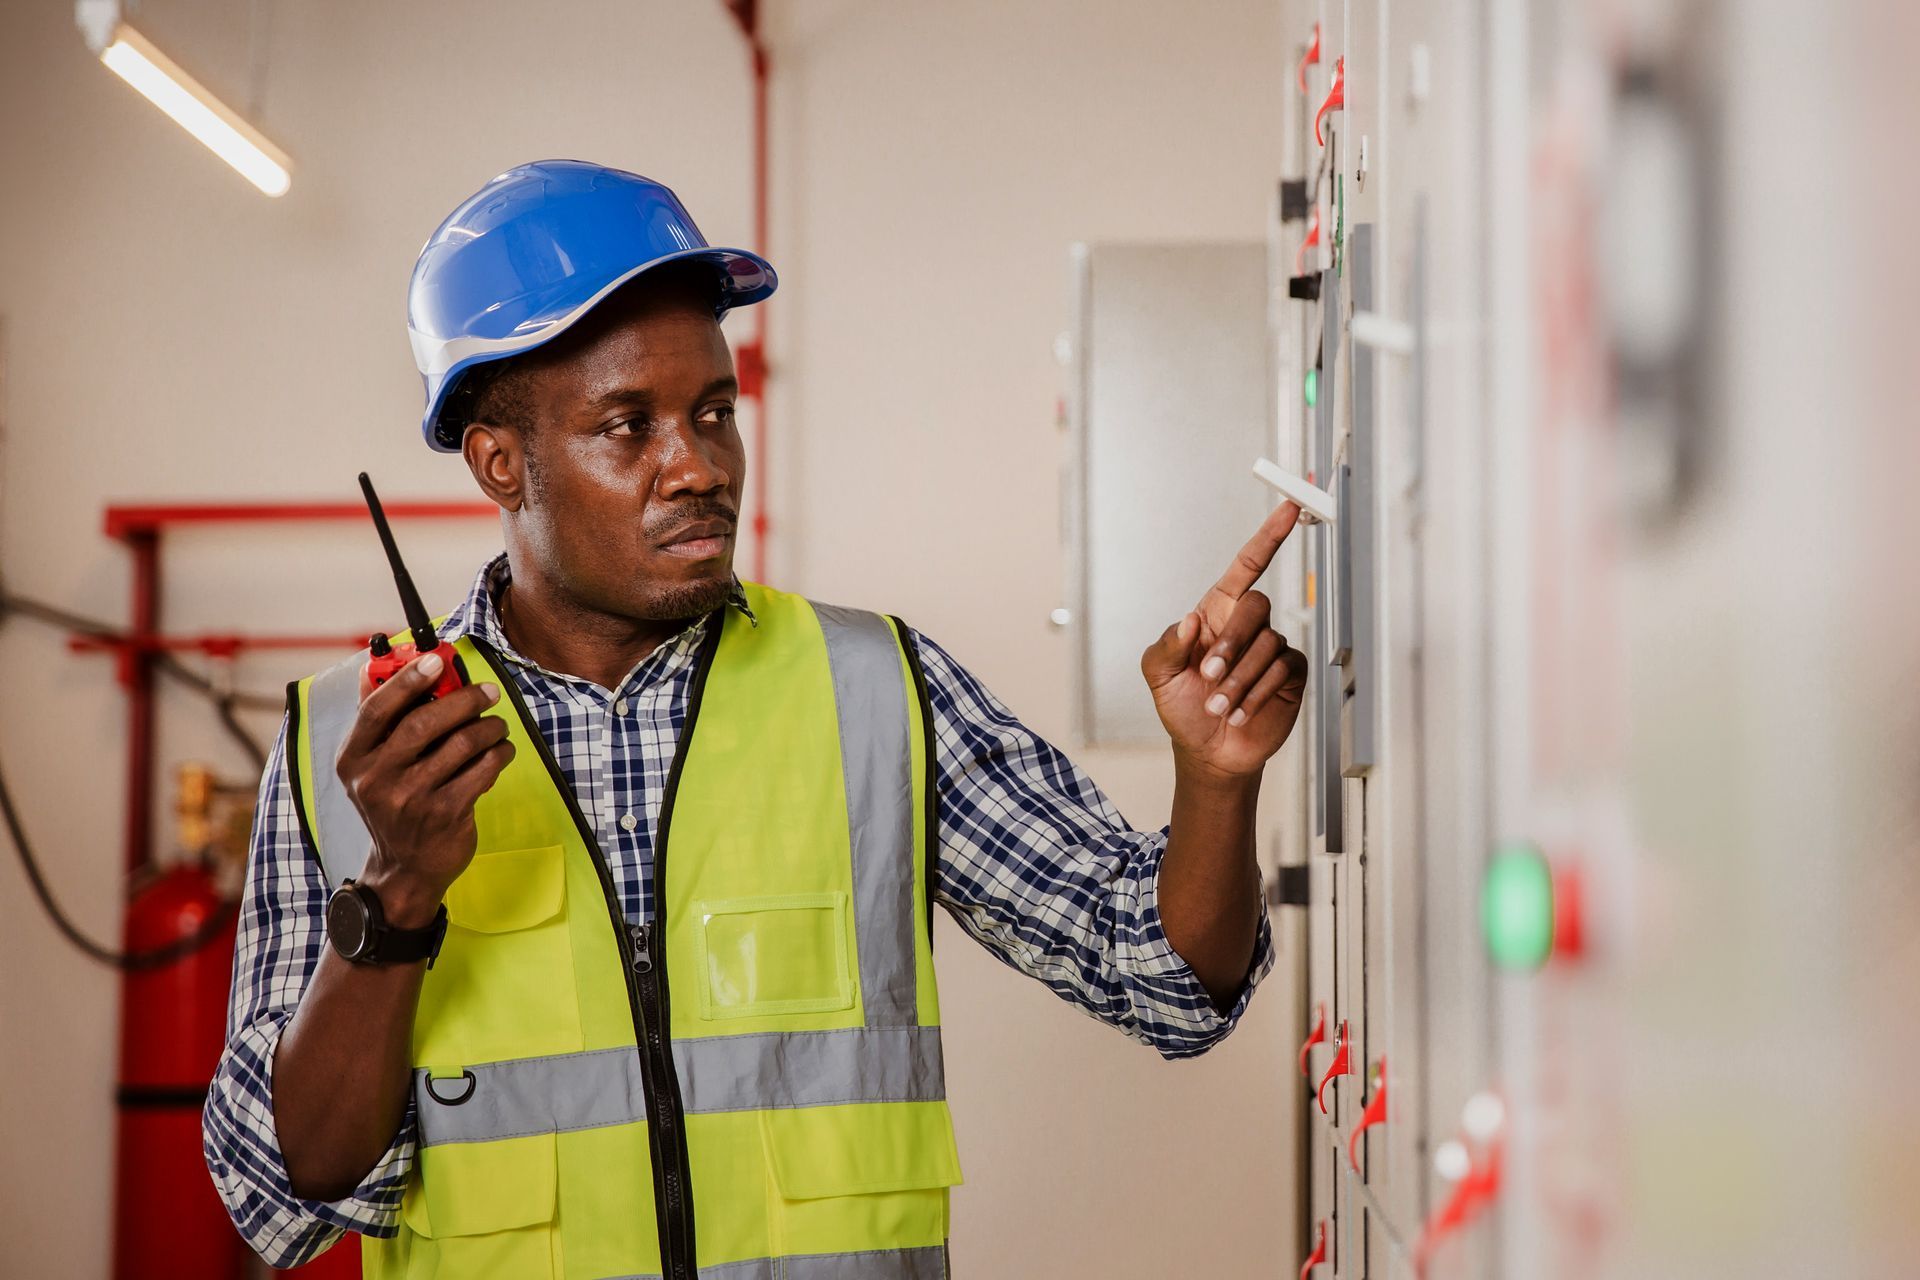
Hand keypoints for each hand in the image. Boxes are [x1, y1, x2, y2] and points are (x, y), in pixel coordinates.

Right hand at [334, 651, 513, 926]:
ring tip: (497, 726)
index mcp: (354, 759)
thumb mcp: (371, 765)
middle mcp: (376, 779)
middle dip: (464, 700)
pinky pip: (482, 770)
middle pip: (424, 723)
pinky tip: (501, 751)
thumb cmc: (393, 803)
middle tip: (488, 692)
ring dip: (489, 727)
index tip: (437, 660)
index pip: (377, 709)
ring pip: (461, 744)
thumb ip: (378, 717)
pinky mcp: (444, 815)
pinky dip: (499, 754)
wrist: (404, 868)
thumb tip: (376, 663)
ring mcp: (410, 800)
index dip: (408, 679)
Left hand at [1140, 502, 1310, 779]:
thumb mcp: (1159, 675)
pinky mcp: (1289, 676)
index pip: (1246, 566)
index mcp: (1216, 613)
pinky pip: (1282, 670)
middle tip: (1210, 677)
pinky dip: (1257, 693)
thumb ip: (1169, 644)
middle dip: (1232, 644)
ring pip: (1268, 644)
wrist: (1207, 750)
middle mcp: (1246, 626)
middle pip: (1257, 606)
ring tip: (1220, 706)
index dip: (1267, 538)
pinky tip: (1240, 711)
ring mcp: (1270, 650)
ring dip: (1239, 681)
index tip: (1287, 509)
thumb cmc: (1181, 706)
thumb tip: (1190, 619)